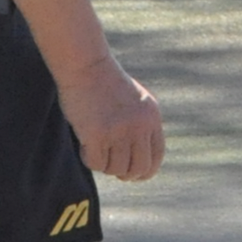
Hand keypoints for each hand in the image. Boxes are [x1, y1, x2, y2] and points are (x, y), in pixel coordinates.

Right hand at [58, 56, 165, 180]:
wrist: (86, 66)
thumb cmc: (107, 83)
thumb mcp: (136, 101)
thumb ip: (142, 125)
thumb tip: (142, 159)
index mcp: (152, 117)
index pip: (156, 156)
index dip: (146, 171)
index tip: (134, 175)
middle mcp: (139, 126)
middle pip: (138, 169)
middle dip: (125, 174)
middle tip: (113, 168)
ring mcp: (118, 131)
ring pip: (115, 169)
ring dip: (104, 164)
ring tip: (96, 146)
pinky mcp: (97, 134)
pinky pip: (96, 163)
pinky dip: (89, 158)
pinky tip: (85, 144)